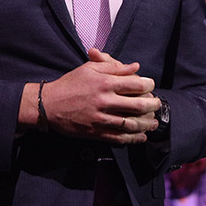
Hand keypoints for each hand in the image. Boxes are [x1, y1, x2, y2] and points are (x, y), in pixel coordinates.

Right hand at [41, 48, 160, 143]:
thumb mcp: (89, 69)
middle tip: (157, 103)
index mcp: (104, 83)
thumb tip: (135, 67)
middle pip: (138, 105)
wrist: (48, 105)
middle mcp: (105, 101)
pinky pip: (120, 138)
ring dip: (147, 124)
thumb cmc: (70, 84)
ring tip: (153, 122)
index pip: (136, 84)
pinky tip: (141, 136)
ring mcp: (101, 119)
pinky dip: (133, 139)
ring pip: (132, 124)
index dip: (148, 84)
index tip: (151, 85)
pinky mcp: (96, 133)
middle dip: (153, 105)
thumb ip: (113, 66)